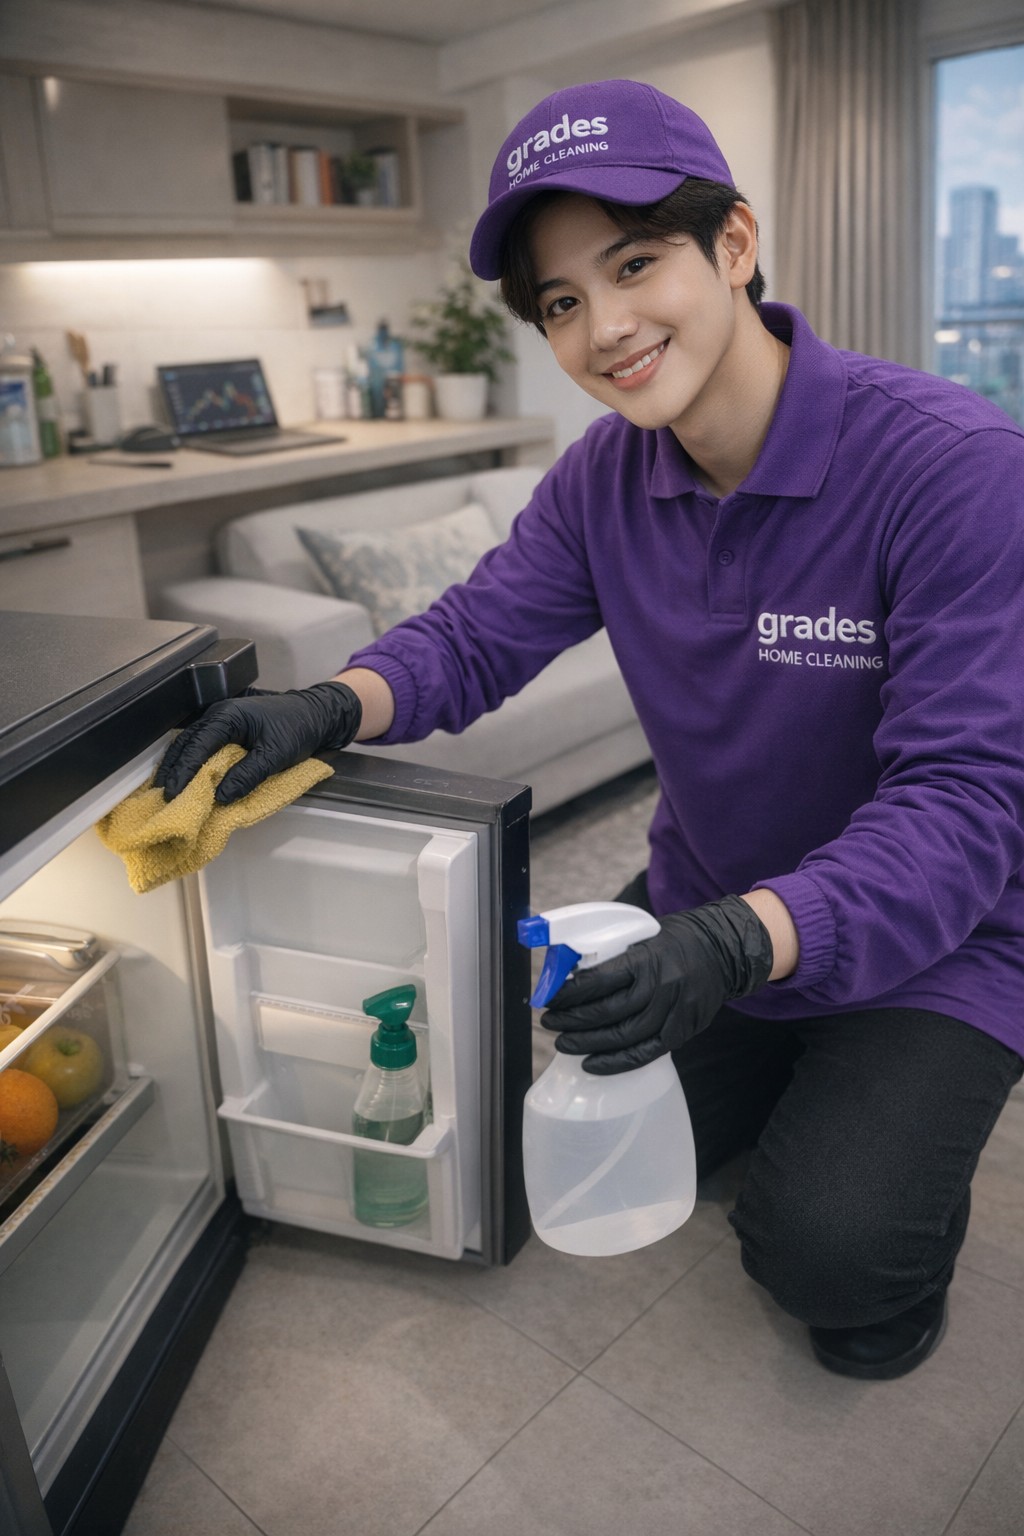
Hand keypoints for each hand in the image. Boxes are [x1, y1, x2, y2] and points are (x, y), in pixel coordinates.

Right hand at [154, 682, 361, 804]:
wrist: (316, 714)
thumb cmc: (297, 729)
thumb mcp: (275, 755)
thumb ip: (248, 775)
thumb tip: (221, 796)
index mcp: (229, 717)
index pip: (198, 745)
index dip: (184, 770)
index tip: (173, 793)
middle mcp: (219, 715)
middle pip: (187, 742)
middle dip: (173, 769)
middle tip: (164, 796)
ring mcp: (222, 720)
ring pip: (191, 742)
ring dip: (179, 765)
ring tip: (168, 789)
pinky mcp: (227, 729)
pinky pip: (202, 744)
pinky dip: (191, 761)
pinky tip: (187, 777)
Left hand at [542, 895, 773, 1073]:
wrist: (724, 950)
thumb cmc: (676, 940)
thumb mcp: (642, 936)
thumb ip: (613, 955)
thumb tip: (570, 972)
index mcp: (645, 959)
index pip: (597, 981)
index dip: (568, 994)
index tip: (550, 999)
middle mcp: (659, 987)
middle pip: (606, 1012)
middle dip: (571, 1021)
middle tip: (549, 1023)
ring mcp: (672, 1012)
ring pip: (622, 1037)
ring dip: (587, 1043)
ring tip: (564, 1044)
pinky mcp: (682, 1031)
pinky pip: (644, 1053)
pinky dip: (616, 1063)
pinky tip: (592, 1064)